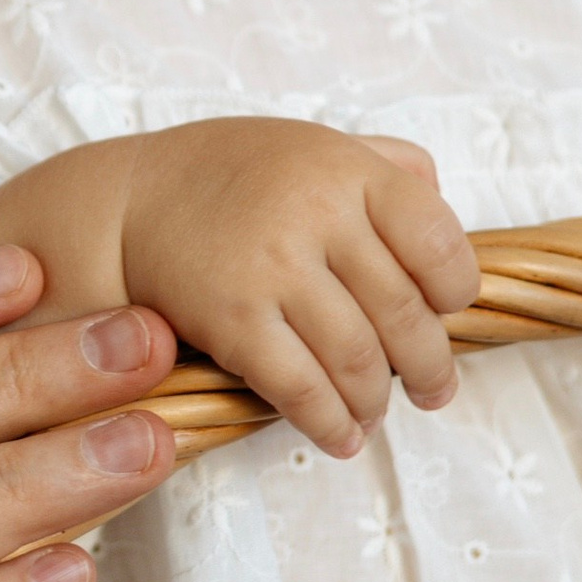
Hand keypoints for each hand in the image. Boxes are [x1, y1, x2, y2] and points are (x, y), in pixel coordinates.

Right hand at [0, 119, 479, 460]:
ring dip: (376, 402)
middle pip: (404, 312)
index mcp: (347, 168)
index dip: (455, 288)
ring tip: (375, 416)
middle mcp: (316, 212)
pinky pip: (300, 387)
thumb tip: (441, 195)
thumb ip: (379, 163)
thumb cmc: (230, 178)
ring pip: (357, 359)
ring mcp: (272, 267)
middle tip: (432, 390)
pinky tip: (338, 437)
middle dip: (428, 366)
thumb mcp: (308, 145)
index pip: (439, 238)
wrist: (127, 203)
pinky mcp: (231, 318)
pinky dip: (329, 423)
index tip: (448, 312)